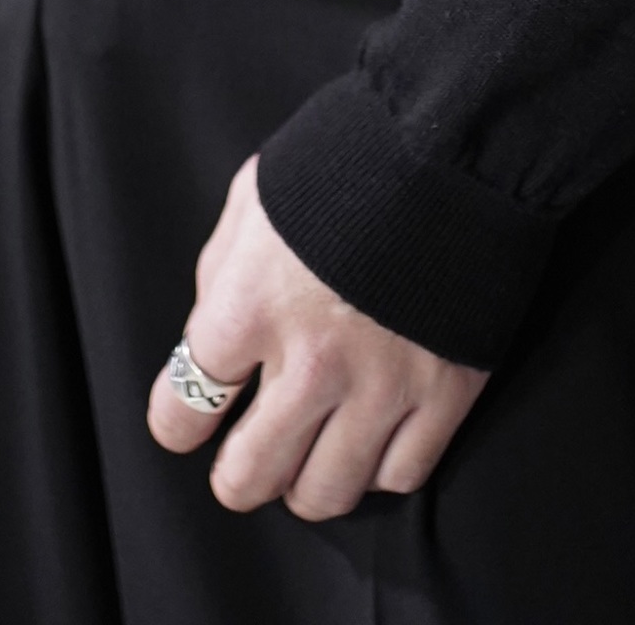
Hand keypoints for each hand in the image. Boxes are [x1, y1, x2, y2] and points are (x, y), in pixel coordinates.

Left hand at [146, 154, 487, 519]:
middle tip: (249, 452)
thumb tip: (210, 340)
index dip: (178, 420)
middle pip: (248, 477)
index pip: (181, 410)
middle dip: (237, 472)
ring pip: (324, 495)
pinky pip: (399, 476)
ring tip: (313, 449)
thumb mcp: (256, 197)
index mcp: (250, 304)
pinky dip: (381, 464)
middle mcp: (309, 361)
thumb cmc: (347, 160)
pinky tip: (374, 432)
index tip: (189, 419)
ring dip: (308, 480)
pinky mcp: (445, 395)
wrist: (456, 140)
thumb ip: (222, 273)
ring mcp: (381, 385)